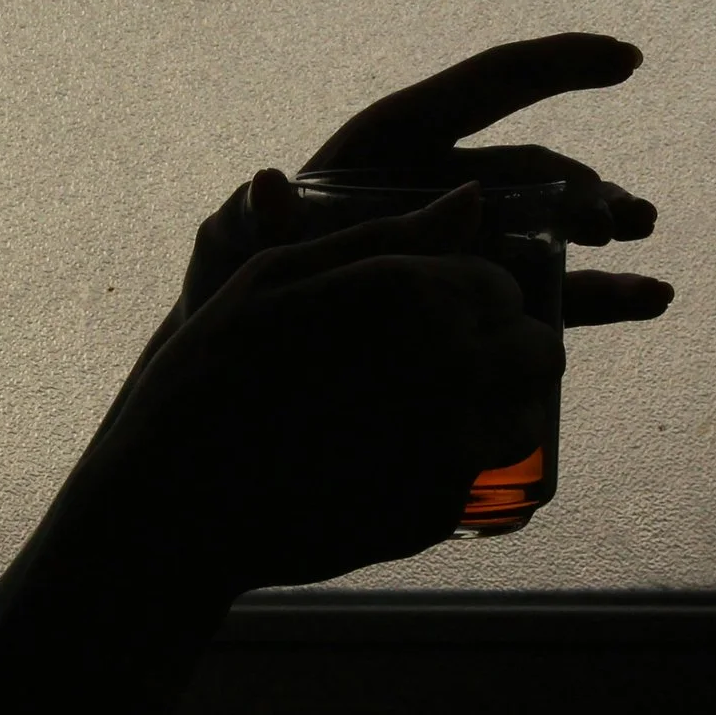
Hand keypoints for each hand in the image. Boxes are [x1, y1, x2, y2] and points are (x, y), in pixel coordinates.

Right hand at [99, 184, 564, 591]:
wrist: (176, 508)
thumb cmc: (213, 376)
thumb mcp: (277, 278)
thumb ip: (386, 237)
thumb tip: (472, 200)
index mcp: (411, 293)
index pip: (501, 285)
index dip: (471, 298)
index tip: (429, 318)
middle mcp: (449, 366)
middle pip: (539, 350)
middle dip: (503, 352)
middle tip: (437, 370)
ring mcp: (451, 446)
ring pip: (529, 419)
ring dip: (498, 413)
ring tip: (426, 420)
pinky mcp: (442, 514)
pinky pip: (492, 481)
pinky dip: (464, 473)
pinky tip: (399, 467)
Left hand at [174, 33, 672, 330]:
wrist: (247, 383)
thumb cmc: (233, 300)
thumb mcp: (235, 256)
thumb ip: (254, 224)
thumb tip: (265, 182)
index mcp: (392, 147)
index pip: (487, 88)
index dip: (558, 66)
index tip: (629, 61)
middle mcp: (441, 187)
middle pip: (531, 168)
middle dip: (584, 183)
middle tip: (619, 217)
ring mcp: (469, 245)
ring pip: (553, 227)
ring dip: (604, 228)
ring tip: (641, 235)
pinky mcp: (484, 302)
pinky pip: (554, 296)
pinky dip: (604, 297)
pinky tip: (653, 300)